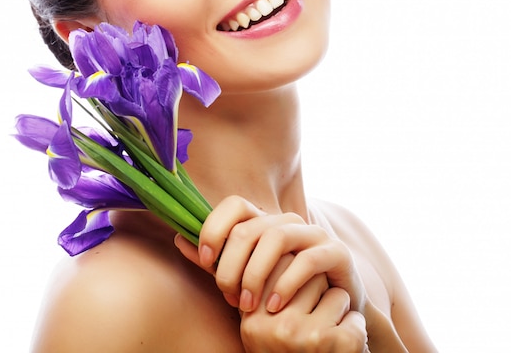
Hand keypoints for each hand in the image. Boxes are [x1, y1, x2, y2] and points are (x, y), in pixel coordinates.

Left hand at [174, 195, 369, 351]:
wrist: (331, 312)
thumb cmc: (281, 291)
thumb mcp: (243, 276)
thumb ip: (216, 260)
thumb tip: (180, 239)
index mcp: (265, 221)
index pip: (234, 204)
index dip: (215, 228)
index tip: (206, 260)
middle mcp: (288, 221)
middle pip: (249, 228)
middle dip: (232, 265)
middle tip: (229, 295)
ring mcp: (313, 233)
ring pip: (275, 239)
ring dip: (255, 274)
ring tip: (248, 305)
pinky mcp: (335, 252)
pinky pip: (306, 260)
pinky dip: (286, 284)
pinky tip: (274, 306)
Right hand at [241, 268, 367, 352]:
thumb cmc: (290, 352)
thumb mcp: (264, 323)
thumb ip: (260, 284)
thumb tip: (262, 232)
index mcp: (251, 316)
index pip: (279, 264)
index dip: (297, 272)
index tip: (298, 292)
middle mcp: (269, 324)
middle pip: (306, 275)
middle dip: (318, 287)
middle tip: (315, 313)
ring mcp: (297, 335)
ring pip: (332, 292)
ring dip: (338, 308)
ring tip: (327, 329)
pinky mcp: (326, 344)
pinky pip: (352, 316)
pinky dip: (356, 329)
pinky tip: (343, 345)